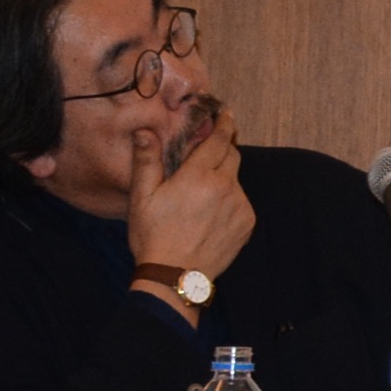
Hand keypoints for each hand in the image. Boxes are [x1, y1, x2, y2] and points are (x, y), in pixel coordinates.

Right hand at [127, 102, 253, 298]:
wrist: (175, 276)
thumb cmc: (154, 235)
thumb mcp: (143, 197)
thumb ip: (147, 160)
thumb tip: (146, 131)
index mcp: (199, 175)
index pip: (219, 140)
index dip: (223, 124)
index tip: (226, 114)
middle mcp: (226, 186)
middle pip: (231, 155)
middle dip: (222, 149)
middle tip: (208, 152)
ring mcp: (240, 205)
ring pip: (236, 180)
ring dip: (223, 179)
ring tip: (200, 196)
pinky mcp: (247, 223)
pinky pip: (241, 202)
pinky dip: (229, 200)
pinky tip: (210, 215)